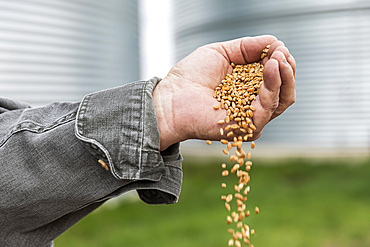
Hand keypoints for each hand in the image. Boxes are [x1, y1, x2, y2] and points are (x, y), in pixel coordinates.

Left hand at [153, 35, 295, 150]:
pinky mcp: (245, 126)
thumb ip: (248, 47)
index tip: (277, 47)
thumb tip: (277, 43)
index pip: (276, 76)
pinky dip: (273, 87)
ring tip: (278, 59)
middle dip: (288, 69)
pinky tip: (271, 68)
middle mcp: (252, 103)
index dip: (281, 60)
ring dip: (285, 76)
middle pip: (285, 90)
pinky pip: (267, 108)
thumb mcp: (222, 52)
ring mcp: (250, 117)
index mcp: (248, 87)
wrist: (171, 97)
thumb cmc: (190, 76)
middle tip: (281, 53)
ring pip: (282, 100)